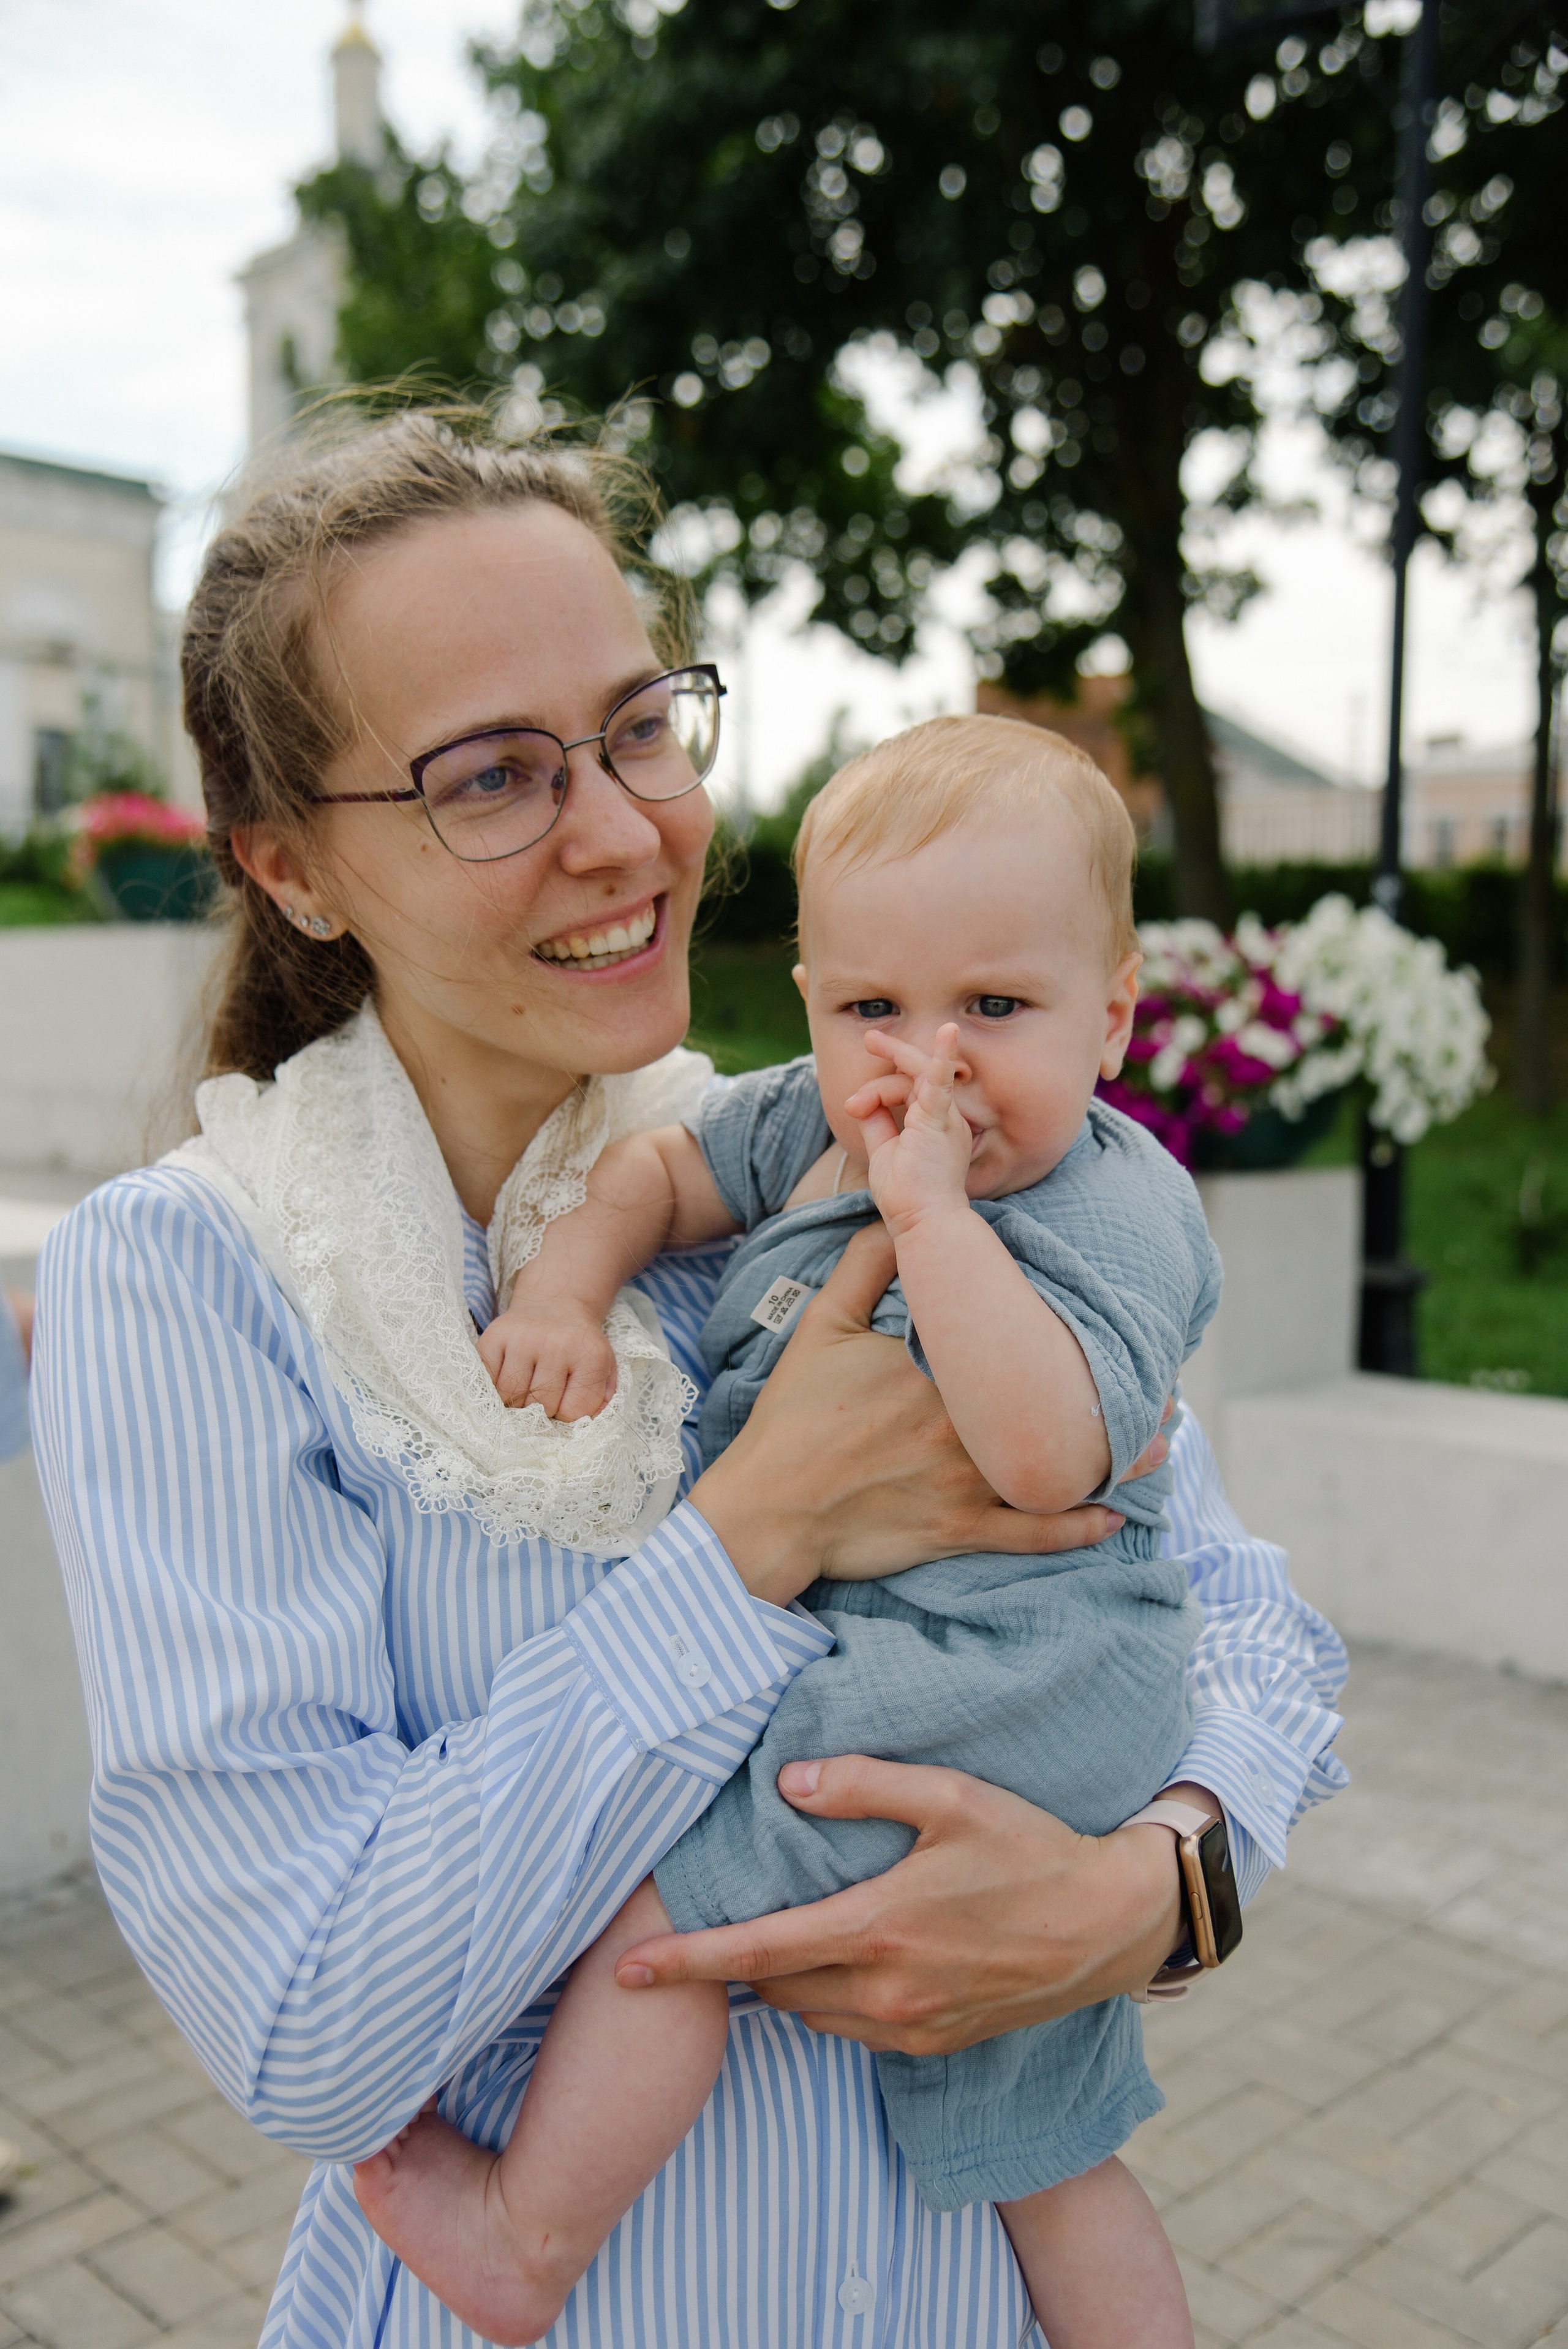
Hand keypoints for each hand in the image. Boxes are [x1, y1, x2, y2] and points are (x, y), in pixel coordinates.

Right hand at [476, 1304, 615, 1419]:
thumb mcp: (603, 1368)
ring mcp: (523, 1338)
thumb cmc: (578, 1346)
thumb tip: (582, 1426)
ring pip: (510, 1396)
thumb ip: (599, 1400)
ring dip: (515, 1399)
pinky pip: (486, 1379)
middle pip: (540, 1406)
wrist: (555, 1303)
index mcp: (590, 1356)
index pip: (573, 1411)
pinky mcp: (495, 1335)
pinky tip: (506, 1375)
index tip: (564, 1399)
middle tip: (543, 1393)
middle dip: (540, 1409)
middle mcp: (556, 1344)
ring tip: (525, 1385)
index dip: (566, 1413)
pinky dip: (493, 1385)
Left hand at [615, 1755, 1185, 2048]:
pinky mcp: (933, 2042)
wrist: (1109, 1925)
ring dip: (784, 1980)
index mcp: (875, 1927)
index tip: (627, 1971)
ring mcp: (909, 2025)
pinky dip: (831, 1999)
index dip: (685, 1963)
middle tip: (698, 1934)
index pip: (754, 1953)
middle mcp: (884, 1990)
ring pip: (810, 2012)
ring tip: (775, 1938)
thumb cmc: (1030, 1849)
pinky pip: (854, 2029)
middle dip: (731, 1965)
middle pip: (773, 1986)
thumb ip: (863, 1785)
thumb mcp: (950, 1796)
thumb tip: (787, 1782)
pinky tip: (844, 1959)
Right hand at [688, 1225, 1156, 1609]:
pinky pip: (1031, 1533)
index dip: (1063, 1332)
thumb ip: (865, 1265)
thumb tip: (900, 1216)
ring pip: (1056, 1468)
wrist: (770, 1507)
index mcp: (936, 1367)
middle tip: (1161, 1385)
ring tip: (1160, 1443)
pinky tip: (1112, 1518)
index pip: (1013, 1341)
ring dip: (1115, 1461)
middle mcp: (962, 1423)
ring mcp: (966, 1481)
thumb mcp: (821, 1325)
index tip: (1104, 1319)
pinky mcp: (959, 1529)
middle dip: (1110, 1392)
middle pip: (1051, 1402)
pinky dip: (1076, 1528)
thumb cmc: (793, 1415)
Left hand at [843, 1024, 971, 1233]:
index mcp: (936, 1124)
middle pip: (917, 1075)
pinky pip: (941, 1083)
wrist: (922, 1225)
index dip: (879, 1091)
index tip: (854, 1105)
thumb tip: (861, 1101)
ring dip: (893, 1060)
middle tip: (871, 1038)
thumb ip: (877, 1123)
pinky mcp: (939, 1123)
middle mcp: (948, 1118)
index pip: (910, 1090)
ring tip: (872, 1041)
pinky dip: (942, 1059)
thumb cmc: (907, 1197)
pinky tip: (948, 1034)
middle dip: (895, 1052)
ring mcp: (947, 1119)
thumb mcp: (884, 1151)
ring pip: (918, 1074)